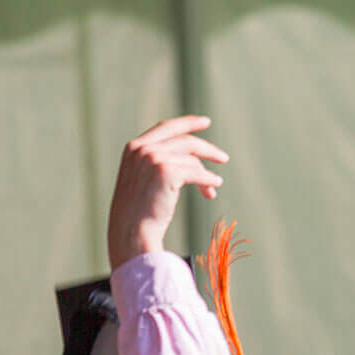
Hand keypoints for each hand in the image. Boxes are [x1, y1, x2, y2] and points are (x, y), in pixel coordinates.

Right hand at [106, 117, 228, 269]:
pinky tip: (215, 186)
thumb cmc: (138, 213)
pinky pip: (197, 173)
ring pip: (192, 160)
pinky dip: (209, 180)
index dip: (188, 123)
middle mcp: (143, 149)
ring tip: (215, 186)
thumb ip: (159, 163)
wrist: (131, 232)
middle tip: (223, 158)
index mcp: (134, 147)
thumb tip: (195, 161)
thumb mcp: (143, 180)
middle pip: (185, 141)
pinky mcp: (166, 171)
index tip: (205, 122)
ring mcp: (154, 158)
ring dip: (206, 174)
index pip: (166, 128)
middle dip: (207, 149)